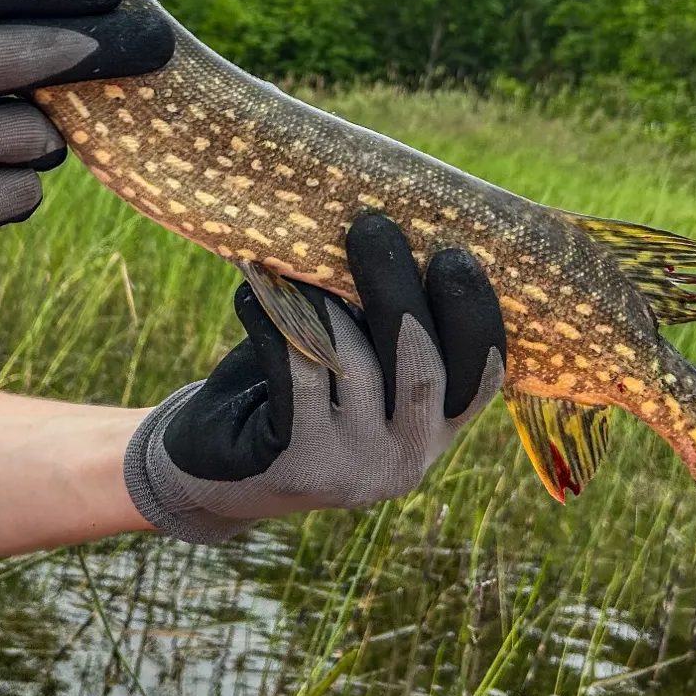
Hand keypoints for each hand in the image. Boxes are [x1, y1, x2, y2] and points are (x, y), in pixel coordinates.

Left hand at [124, 213, 507, 540]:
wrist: (214, 471)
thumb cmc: (289, 393)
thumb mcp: (350, 361)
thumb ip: (380, 323)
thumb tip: (392, 225)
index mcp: (435, 428)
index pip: (481, 374)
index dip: (474, 315)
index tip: (454, 254)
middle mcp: (408, 457)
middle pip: (422, 365)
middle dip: (397, 288)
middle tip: (371, 227)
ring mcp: (357, 469)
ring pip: (353, 362)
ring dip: (320, 301)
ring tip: (289, 263)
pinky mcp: (303, 465)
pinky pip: (296, 372)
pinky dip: (275, 322)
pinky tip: (252, 294)